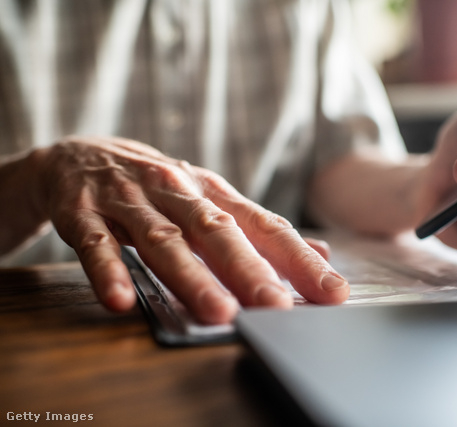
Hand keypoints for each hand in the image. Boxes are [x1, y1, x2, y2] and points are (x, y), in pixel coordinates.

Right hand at [31, 136, 348, 322]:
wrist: (80, 154)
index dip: (299, 260)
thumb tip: (322, 252)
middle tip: (277, 308)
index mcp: (214, 193)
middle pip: (218, 231)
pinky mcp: (82, 212)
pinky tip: (121, 300)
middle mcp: (178, 191)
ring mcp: (129, 200)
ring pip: (164, 239)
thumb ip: (261, 229)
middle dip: (249, 270)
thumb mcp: (211, 199)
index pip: (265, 226)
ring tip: (217, 313)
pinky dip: (107, 270)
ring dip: (191, 276)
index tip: (333, 294)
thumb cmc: (159, 187)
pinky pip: (96, 243)